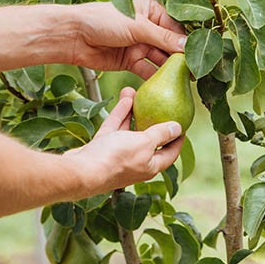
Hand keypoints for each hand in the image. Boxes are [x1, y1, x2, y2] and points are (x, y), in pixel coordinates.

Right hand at [67, 87, 183, 191]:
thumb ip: (161, 134)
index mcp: (151, 166)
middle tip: (161, 104)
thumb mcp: (145, 143)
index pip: (170, 153)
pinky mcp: (102, 148)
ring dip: (135, 112)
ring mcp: (118, 155)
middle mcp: (136, 162)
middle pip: (149, 140)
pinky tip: (127, 97)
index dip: (178, 139)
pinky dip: (121, 114)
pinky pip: (115, 128)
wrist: (81, 170)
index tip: (183, 124)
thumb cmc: (116, 159)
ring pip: (130, 130)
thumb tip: (178, 127)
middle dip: (154, 120)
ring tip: (140, 93)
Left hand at [69, 0, 185, 78]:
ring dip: (170, 70)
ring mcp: (138, 44)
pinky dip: (155, 78)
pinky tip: (166, 87)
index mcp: (150, 10)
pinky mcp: (130, 60)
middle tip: (196, 72)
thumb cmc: (103, 21)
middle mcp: (146, 26)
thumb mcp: (137, 26)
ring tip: (185, 82)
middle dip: (180, 58)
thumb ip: (162, 38)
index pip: (174, 27)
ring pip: (159, 59)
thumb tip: (188, 46)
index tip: (198, 55)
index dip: (186, 41)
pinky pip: (146, 70)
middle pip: (169, 44)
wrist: (73, 36)